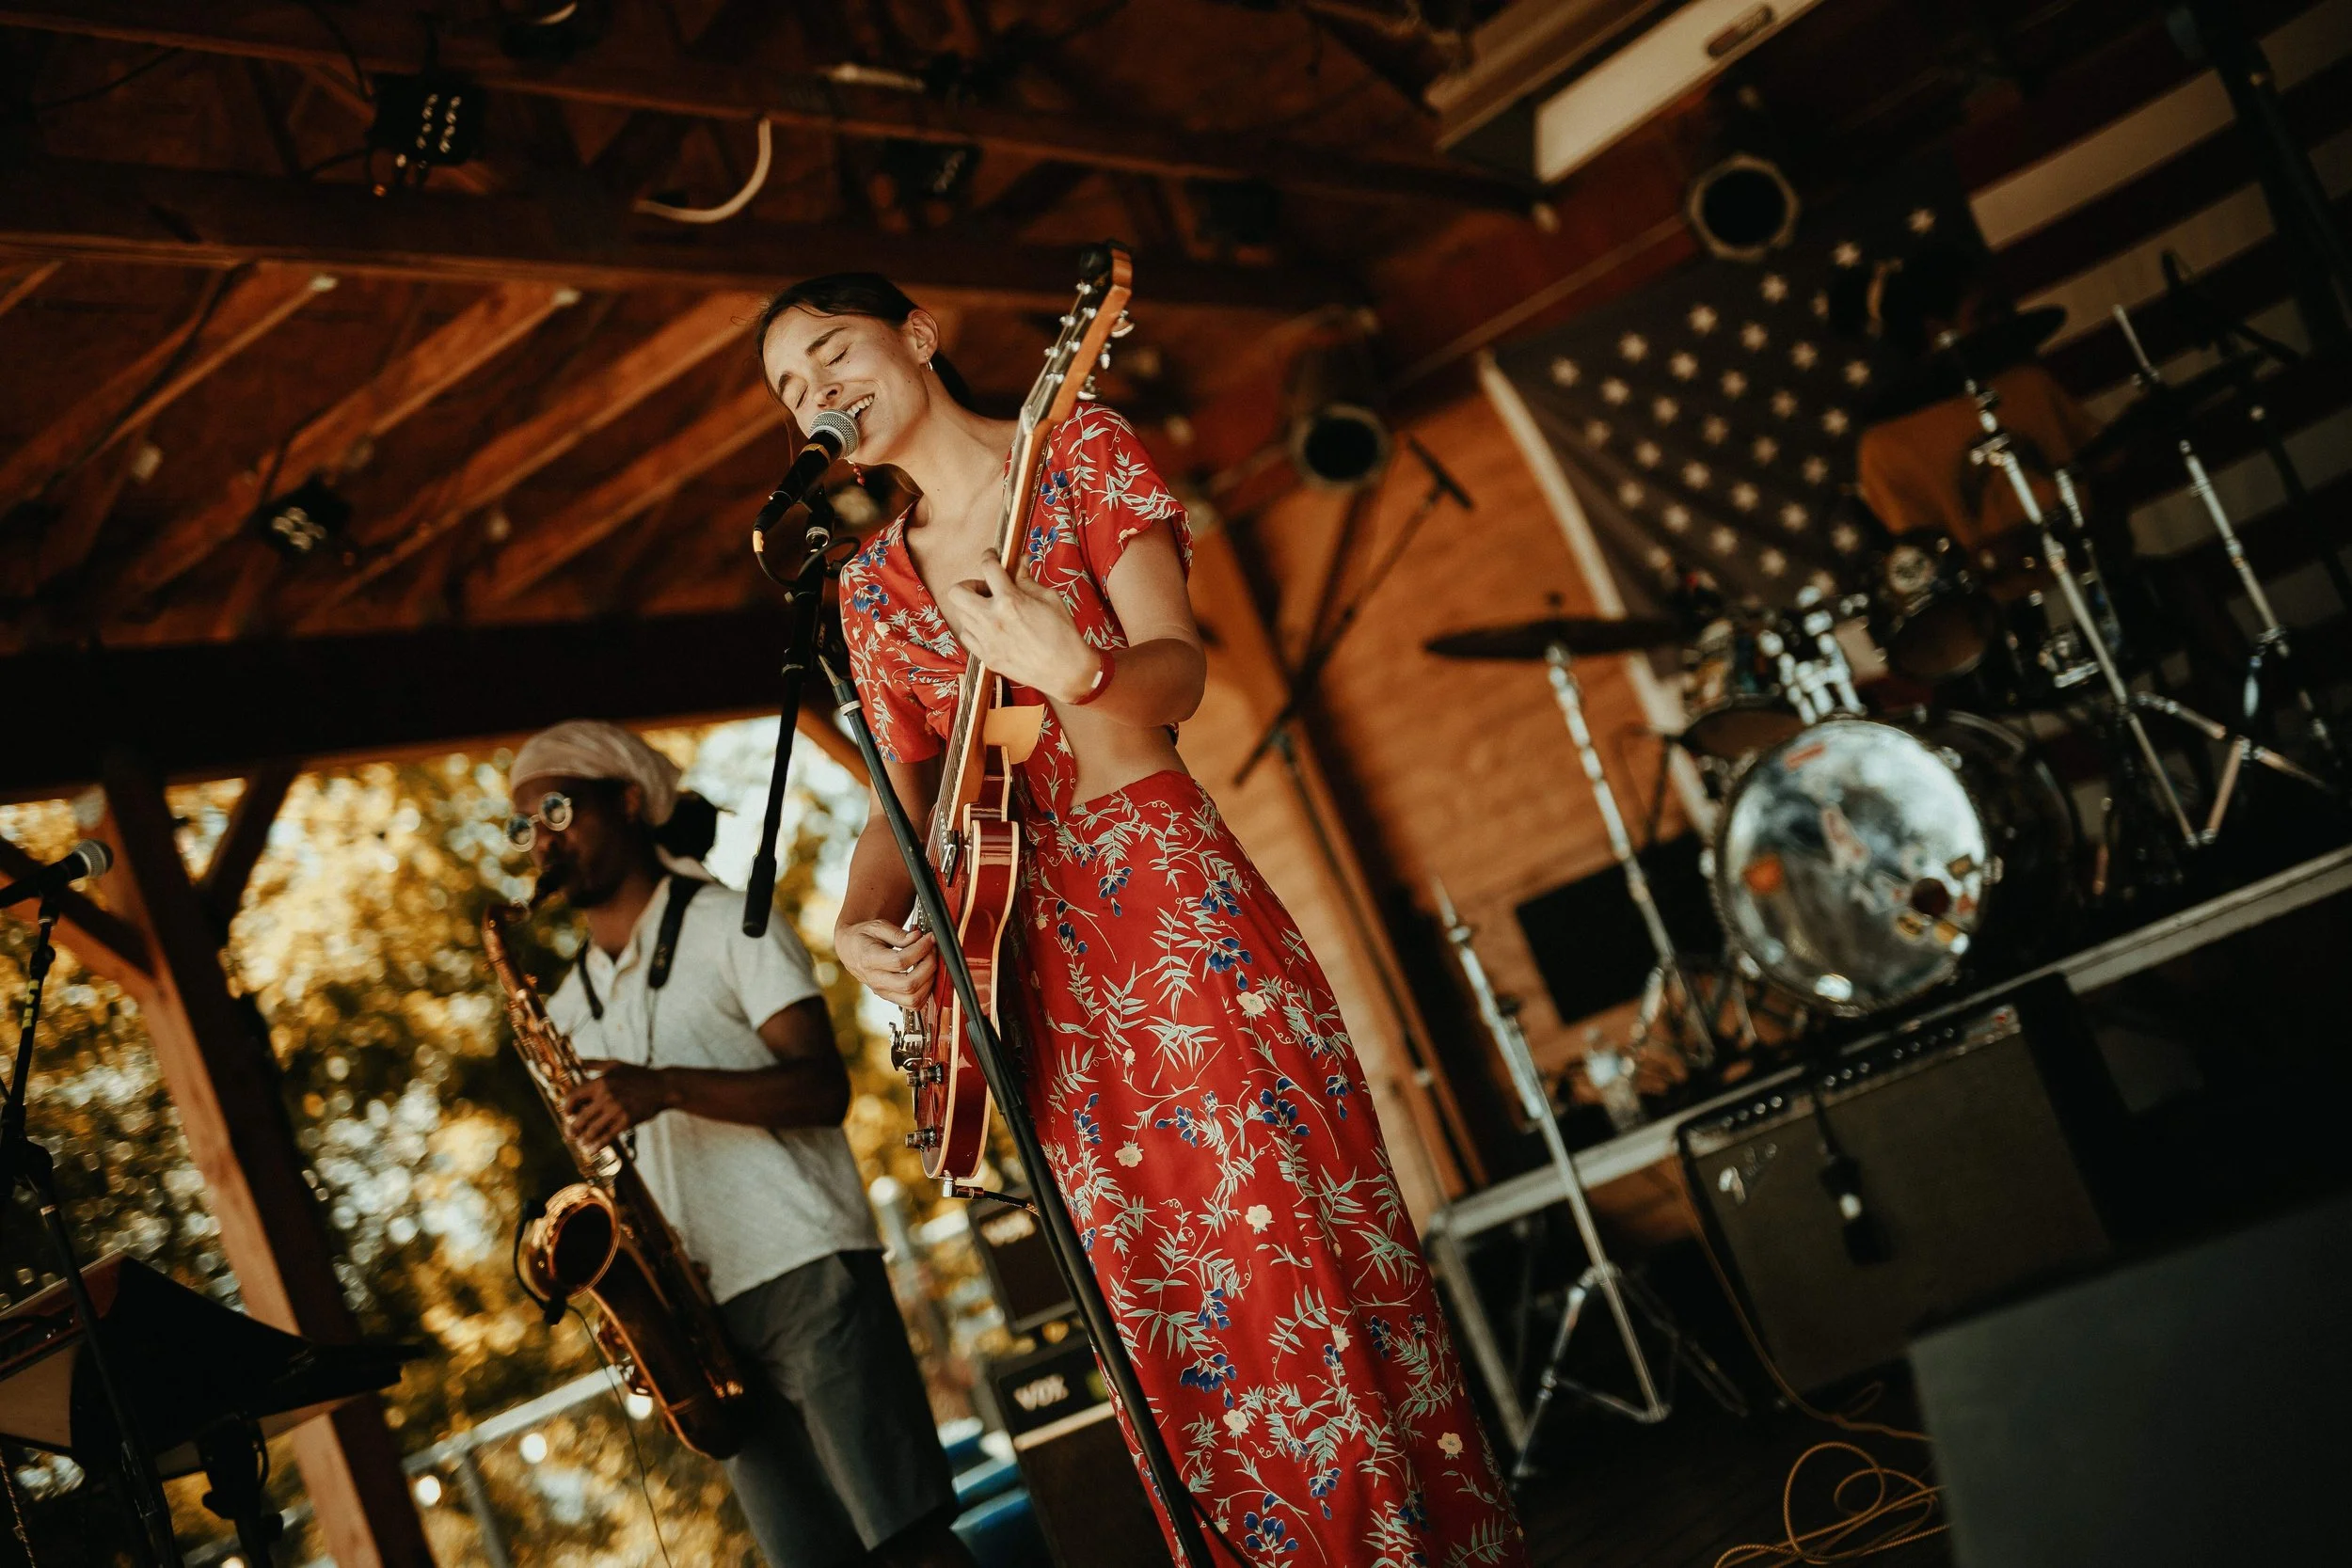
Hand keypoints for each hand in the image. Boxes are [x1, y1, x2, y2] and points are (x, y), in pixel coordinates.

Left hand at [564, 1060, 671, 1150]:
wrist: (663, 1087)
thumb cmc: (639, 1074)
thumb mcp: (615, 1064)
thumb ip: (594, 1063)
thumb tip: (577, 1061)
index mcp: (600, 1082)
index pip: (573, 1097)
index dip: (567, 1108)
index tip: (567, 1114)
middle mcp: (606, 1096)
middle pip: (580, 1117)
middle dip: (573, 1128)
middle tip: (571, 1134)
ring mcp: (616, 1109)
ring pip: (592, 1130)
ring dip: (583, 1139)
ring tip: (582, 1143)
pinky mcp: (627, 1121)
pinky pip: (608, 1136)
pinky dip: (597, 1145)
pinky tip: (592, 1150)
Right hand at [838, 920, 935, 1008]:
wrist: (850, 949)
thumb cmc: (863, 936)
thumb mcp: (876, 927)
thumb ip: (897, 933)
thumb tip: (918, 937)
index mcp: (869, 960)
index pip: (900, 962)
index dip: (920, 949)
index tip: (929, 938)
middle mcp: (875, 980)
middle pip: (909, 984)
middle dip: (928, 966)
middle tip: (932, 950)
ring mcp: (882, 992)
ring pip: (913, 999)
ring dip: (929, 981)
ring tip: (930, 962)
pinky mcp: (890, 997)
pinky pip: (912, 1004)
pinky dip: (925, 992)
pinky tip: (926, 975)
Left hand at [937, 557, 1098, 702]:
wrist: (1066, 670)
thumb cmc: (1062, 634)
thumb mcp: (1049, 598)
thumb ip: (1027, 579)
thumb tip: (1020, 561)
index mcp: (1010, 601)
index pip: (987, 567)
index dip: (989, 556)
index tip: (992, 557)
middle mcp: (992, 620)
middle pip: (957, 592)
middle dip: (969, 585)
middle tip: (986, 589)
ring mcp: (987, 641)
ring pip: (960, 615)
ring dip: (973, 607)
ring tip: (991, 610)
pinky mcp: (987, 657)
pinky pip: (967, 636)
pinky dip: (974, 629)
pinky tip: (990, 628)